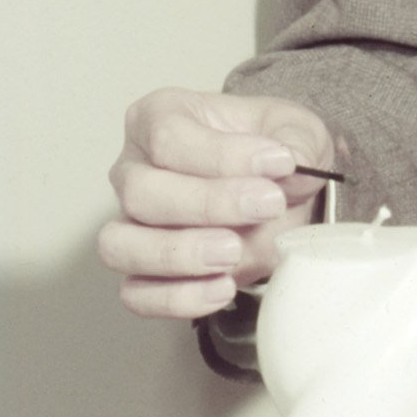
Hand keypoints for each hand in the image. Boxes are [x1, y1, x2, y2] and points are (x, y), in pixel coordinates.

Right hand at [99, 88, 338, 320]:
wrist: (279, 194)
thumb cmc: (271, 153)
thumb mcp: (296, 131)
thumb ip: (298, 141)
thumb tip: (294, 163)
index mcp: (159, 118)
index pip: (169, 136)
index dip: (224, 155)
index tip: (280, 164)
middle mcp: (133, 169)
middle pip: (141, 191)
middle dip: (208, 203)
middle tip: (266, 206)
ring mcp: (130, 223)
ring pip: (119, 245)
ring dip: (179, 253)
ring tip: (234, 252)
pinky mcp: (142, 271)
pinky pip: (135, 294)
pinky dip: (177, 297)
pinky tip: (224, 288)